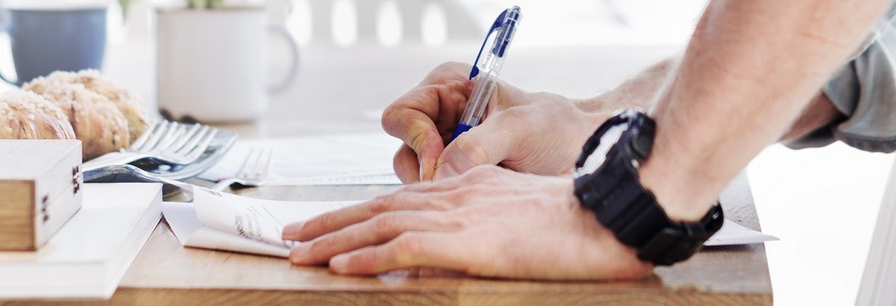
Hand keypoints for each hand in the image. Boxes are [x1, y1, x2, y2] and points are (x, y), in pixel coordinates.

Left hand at [282, 166, 651, 279]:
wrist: (604, 218)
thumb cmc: (574, 221)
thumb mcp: (518, 214)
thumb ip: (481, 223)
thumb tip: (454, 245)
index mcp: (465, 187)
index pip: (397, 198)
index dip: (356, 210)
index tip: (326, 223)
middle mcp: (452, 195)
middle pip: (377, 207)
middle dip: (330, 222)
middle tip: (291, 235)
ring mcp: (456, 217)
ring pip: (378, 225)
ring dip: (333, 241)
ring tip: (298, 253)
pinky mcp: (464, 241)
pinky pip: (401, 248)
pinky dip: (366, 257)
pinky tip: (339, 266)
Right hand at [383, 62, 606, 182]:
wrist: (583, 155)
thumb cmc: (557, 129)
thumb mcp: (520, 128)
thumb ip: (479, 145)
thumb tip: (442, 172)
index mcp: (448, 88)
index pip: (402, 113)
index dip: (417, 139)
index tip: (442, 161)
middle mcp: (438, 118)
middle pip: (404, 149)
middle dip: (427, 170)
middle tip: (459, 184)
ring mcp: (444, 150)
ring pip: (414, 177)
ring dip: (439, 188)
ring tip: (478, 189)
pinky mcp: (454, 178)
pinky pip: (433, 194)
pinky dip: (449, 200)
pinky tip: (477, 199)